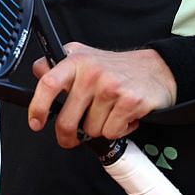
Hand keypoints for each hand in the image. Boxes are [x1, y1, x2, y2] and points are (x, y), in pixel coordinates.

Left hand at [27, 42, 177, 147]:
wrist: (157, 68)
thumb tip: (39, 71)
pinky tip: (123, 116)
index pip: (48, 83)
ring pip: (91, 130)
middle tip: (71, 137)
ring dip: (99, 128)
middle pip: (67, 120)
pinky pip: (112, 132)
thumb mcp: (85, 57)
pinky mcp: (130, 101)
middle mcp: (92, 72)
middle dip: (67, 136)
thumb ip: (60, 65)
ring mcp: (111, 87)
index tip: (36, 123)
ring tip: (109, 113)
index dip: (38, 107)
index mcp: (76, 61)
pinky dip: (118, 130)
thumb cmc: (117, 68)